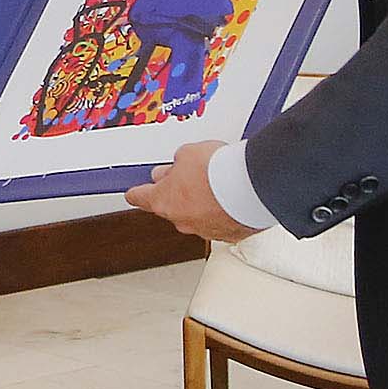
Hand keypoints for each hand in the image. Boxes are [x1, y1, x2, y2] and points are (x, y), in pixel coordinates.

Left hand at [126, 141, 253, 245]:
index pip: (139, 197)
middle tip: (189, 176)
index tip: (134, 192)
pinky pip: (219, 221)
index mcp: (163, 201)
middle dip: (176, 192)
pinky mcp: (228, 235)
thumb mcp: (187, 153)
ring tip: (217, 183)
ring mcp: (205, 230)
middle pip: (170, 206)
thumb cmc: (219, 171)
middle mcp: (181, 221)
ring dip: (202, 202)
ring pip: (196, 215)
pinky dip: (222, 211)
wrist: (253, 187)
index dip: (136, 192)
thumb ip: (177, 164)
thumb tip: (178, 167)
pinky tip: (231, 195)